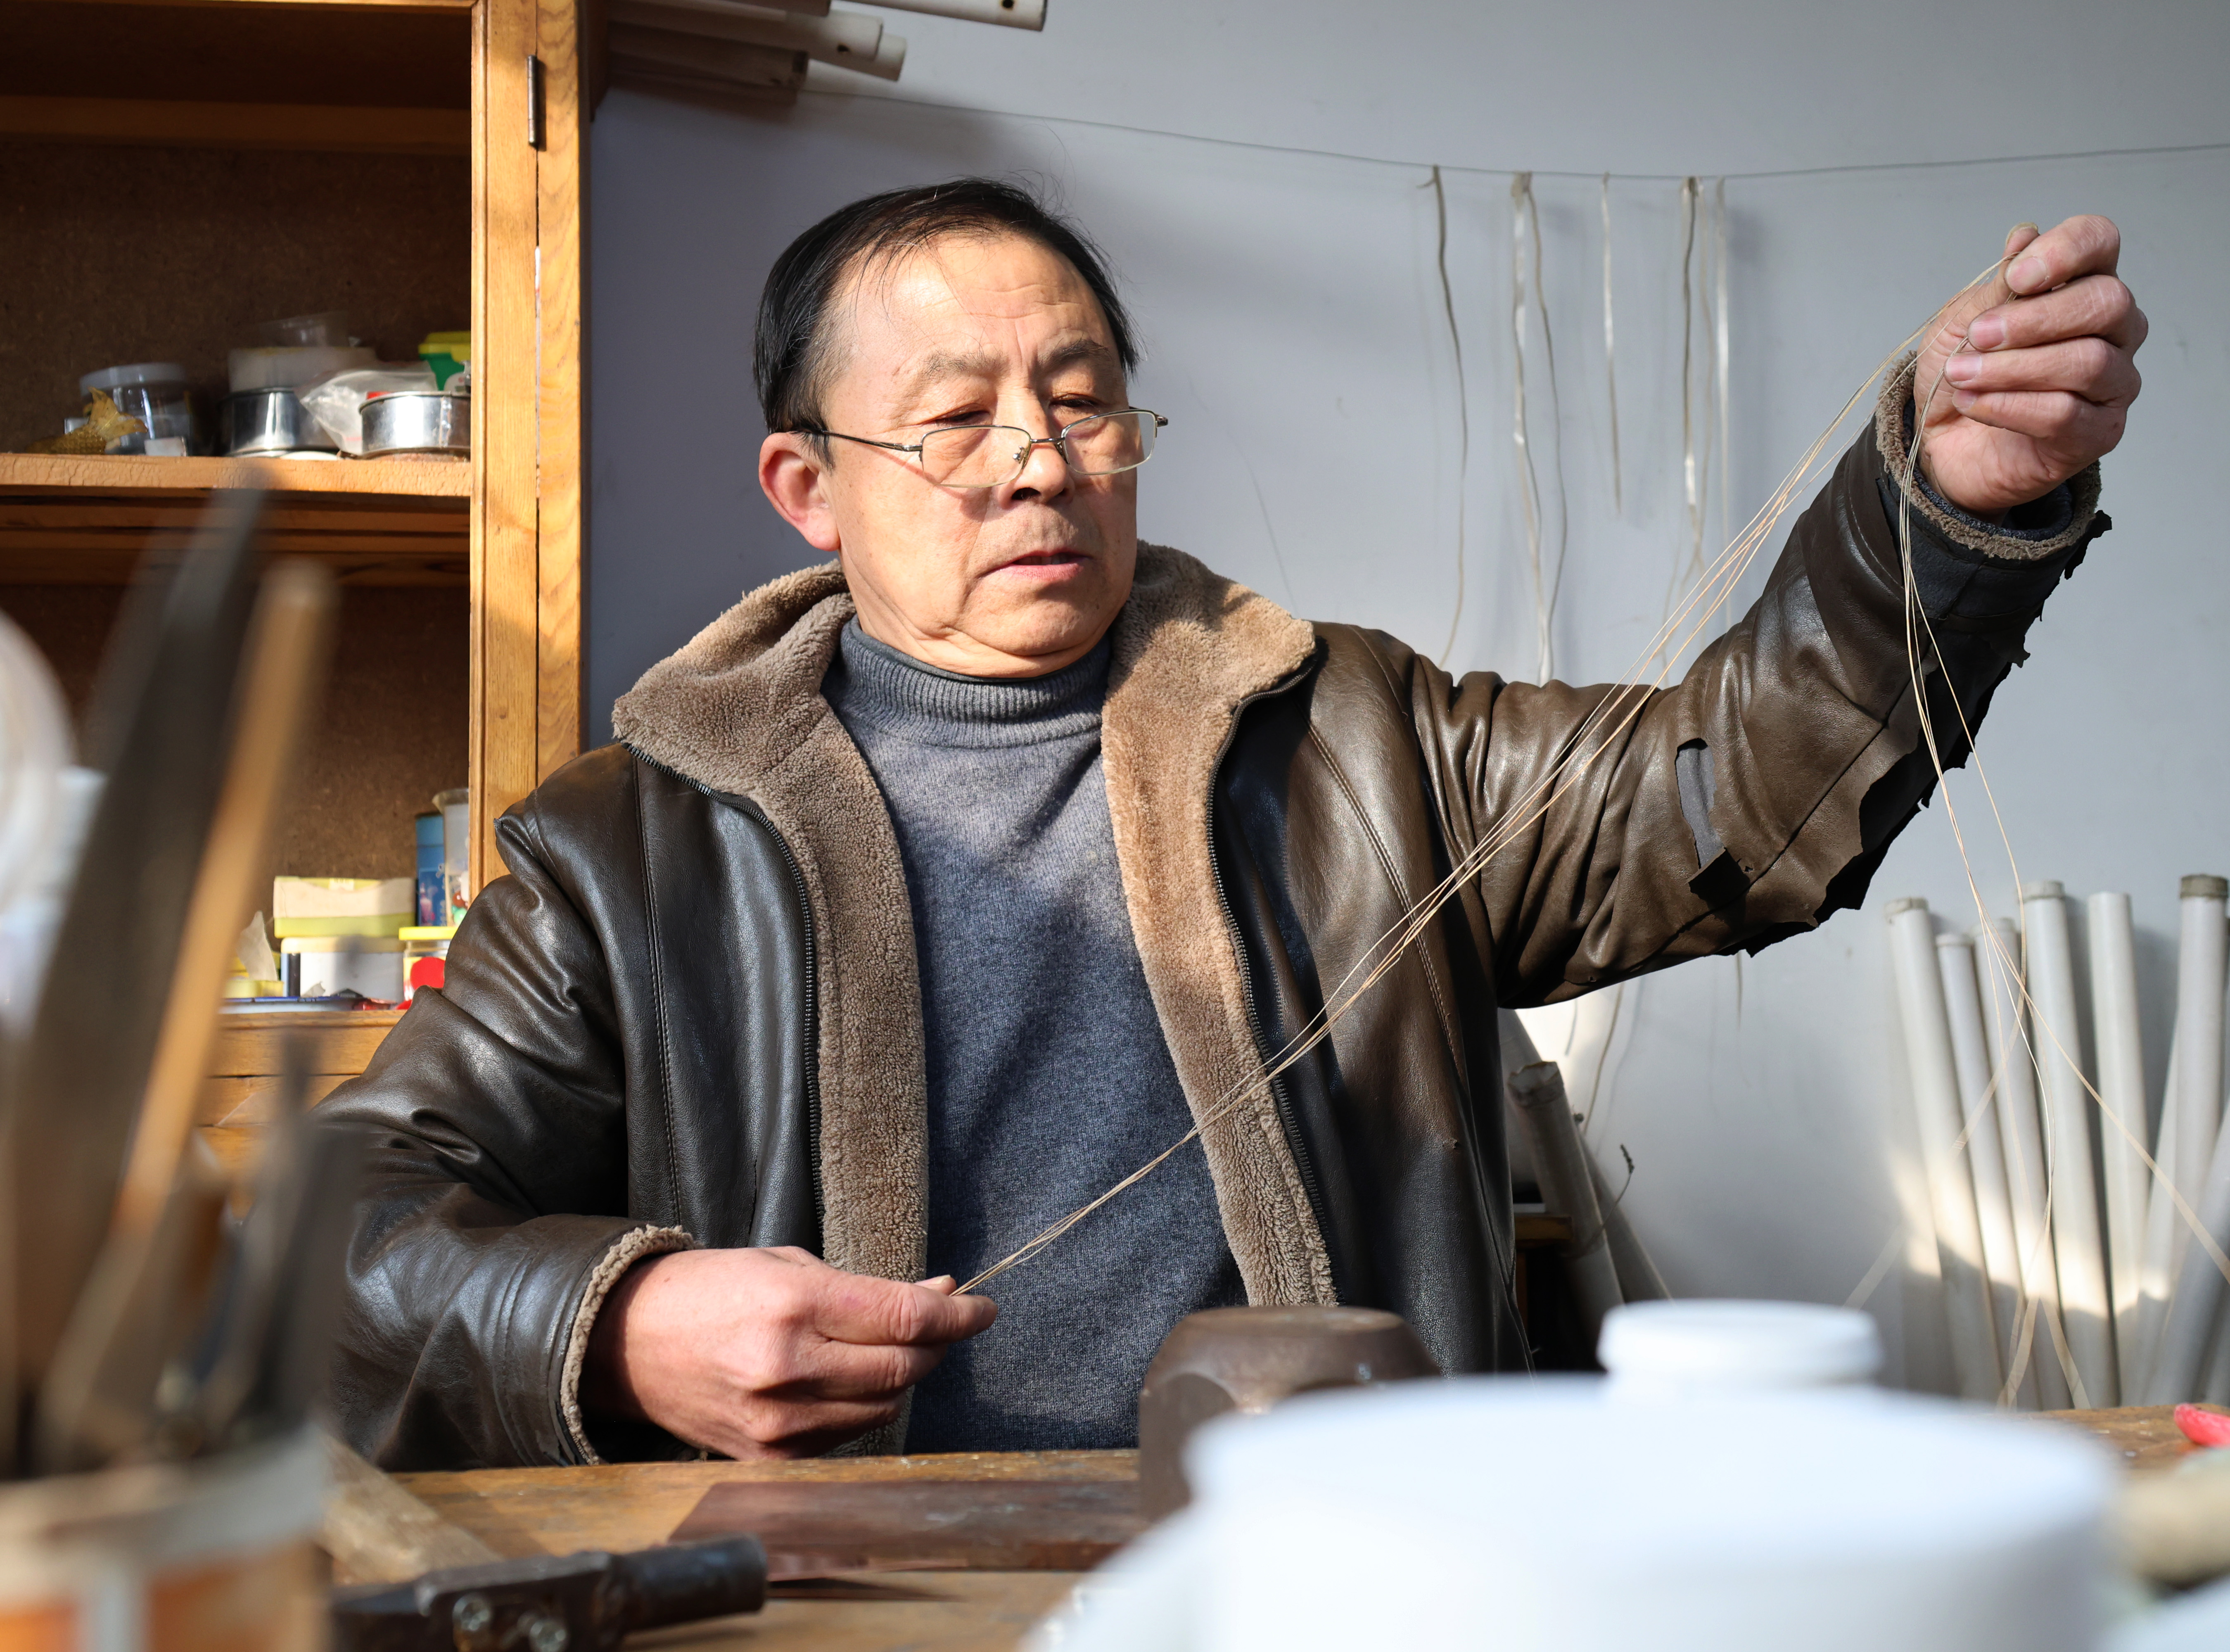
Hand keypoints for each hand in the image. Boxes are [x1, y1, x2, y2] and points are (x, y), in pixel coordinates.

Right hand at [584, 1246, 996, 1457]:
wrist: (627, 1343)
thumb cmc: (708, 1291)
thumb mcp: (786, 1263)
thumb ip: (865, 1286)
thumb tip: (938, 1293)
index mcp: (792, 1307)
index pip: (905, 1316)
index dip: (957, 1313)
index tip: (982, 1307)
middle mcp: (787, 1369)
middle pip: (903, 1367)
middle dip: (939, 1344)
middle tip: (948, 1323)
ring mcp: (777, 1421)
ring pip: (882, 1407)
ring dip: (904, 1377)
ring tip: (897, 1347)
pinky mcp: (767, 1456)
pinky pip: (846, 1435)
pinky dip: (864, 1406)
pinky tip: (854, 1381)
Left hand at [1912, 215, 2144, 517]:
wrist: (1941, 442)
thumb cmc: (1962, 374)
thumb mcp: (1963, 322)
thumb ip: (1999, 287)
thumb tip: (2024, 237)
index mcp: (2081, 285)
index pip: (2100, 242)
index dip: (2066, 251)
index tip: (2019, 276)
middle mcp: (2113, 330)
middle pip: (2106, 302)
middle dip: (2035, 319)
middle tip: (1978, 336)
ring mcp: (2113, 382)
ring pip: (2087, 361)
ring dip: (2012, 368)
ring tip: (1961, 375)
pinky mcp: (2099, 431)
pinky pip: (2066, 414)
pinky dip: (2010, 406)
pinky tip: (1973, 403)